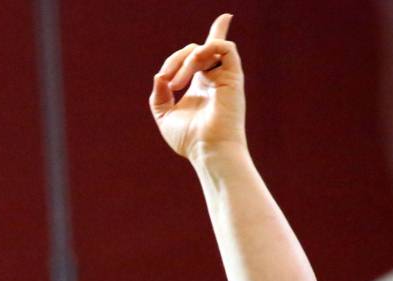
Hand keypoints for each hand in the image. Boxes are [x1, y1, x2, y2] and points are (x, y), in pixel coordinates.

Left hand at [149, 13, 245, 160]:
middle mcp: (214, 78)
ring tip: (176, 84)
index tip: (225, 18)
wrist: (207, 150)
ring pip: (206, 48)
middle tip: (168, 84)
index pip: (208, 53)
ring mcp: (224, 76)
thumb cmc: (189, 139)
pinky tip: (193, 67)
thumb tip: (160, 75)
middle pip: (196, 49)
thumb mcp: (164, 116)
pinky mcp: (233, 76)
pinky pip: (224, 48)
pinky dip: (205, 50)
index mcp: (201, 86)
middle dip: (174, 61)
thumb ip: (159, 95)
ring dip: (185, 60)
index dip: (215, 33)